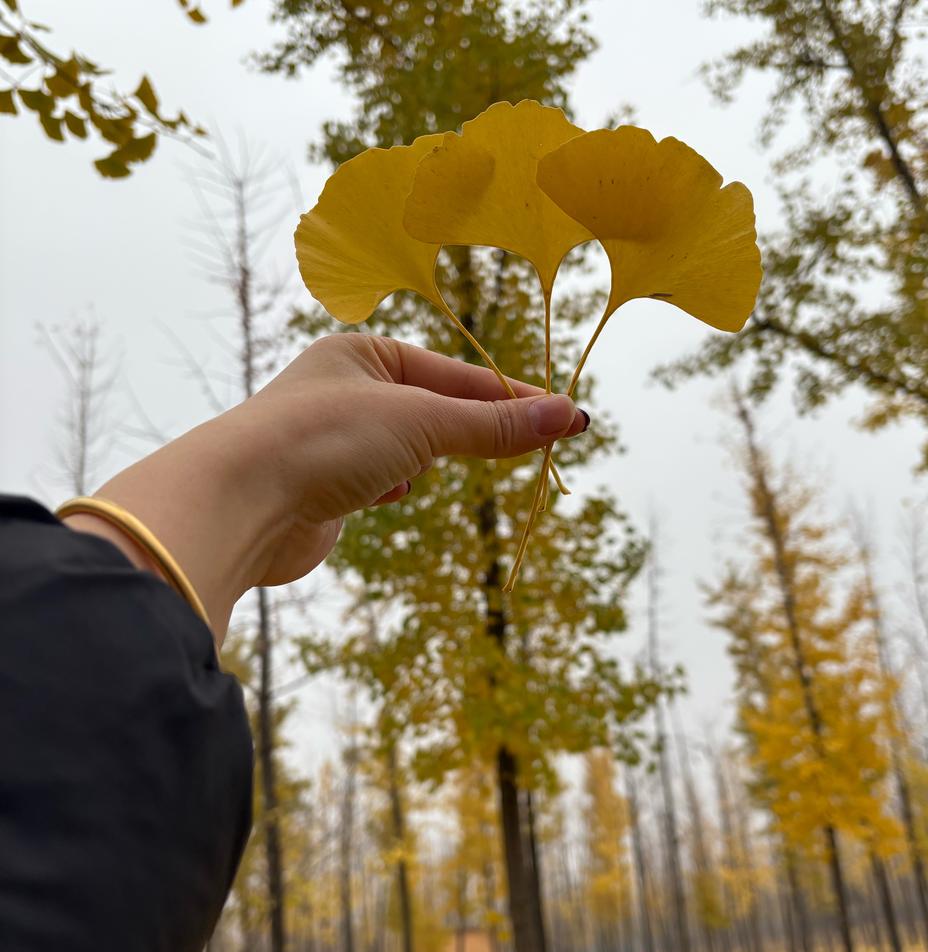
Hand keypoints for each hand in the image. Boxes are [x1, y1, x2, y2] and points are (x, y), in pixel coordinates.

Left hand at [67, 334, 587, 641]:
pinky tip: (382, 496)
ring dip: (426, 462)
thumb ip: (495, 424)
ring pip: (411, 448)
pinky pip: (381, 480)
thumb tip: (569, 417)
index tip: (566, 420)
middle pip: (437, 410)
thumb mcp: (423, 422)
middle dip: (471, 431)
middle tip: (530, 448)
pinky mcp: (326, 485)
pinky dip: (392, 489)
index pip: (459, 373)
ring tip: (423, 470)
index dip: (515, 398)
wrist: (240, 504)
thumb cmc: (324, 440)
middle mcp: (346, 388)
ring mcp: (334, 438)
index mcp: (364, 352)